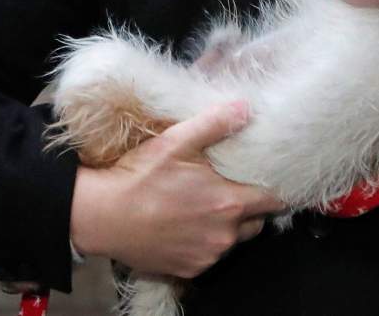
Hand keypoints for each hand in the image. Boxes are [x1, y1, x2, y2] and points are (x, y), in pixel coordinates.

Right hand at [69, 101, 284, 277]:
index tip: (272, 179)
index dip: (276, 189)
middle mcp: (224, 236)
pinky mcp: (188, 270)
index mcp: (229, 204)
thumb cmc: (139, 178)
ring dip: (227, 226)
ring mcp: (207, 256)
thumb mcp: (176, 141)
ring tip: (205, 206)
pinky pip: (210, 256)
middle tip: (233, 188)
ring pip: (233, 240)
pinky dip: (205, 242)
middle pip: (257, 222)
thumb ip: (215, 124)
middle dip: (251, 207)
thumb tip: (246, 108)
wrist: (102, 217)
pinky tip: (187, 225)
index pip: (274, 201)